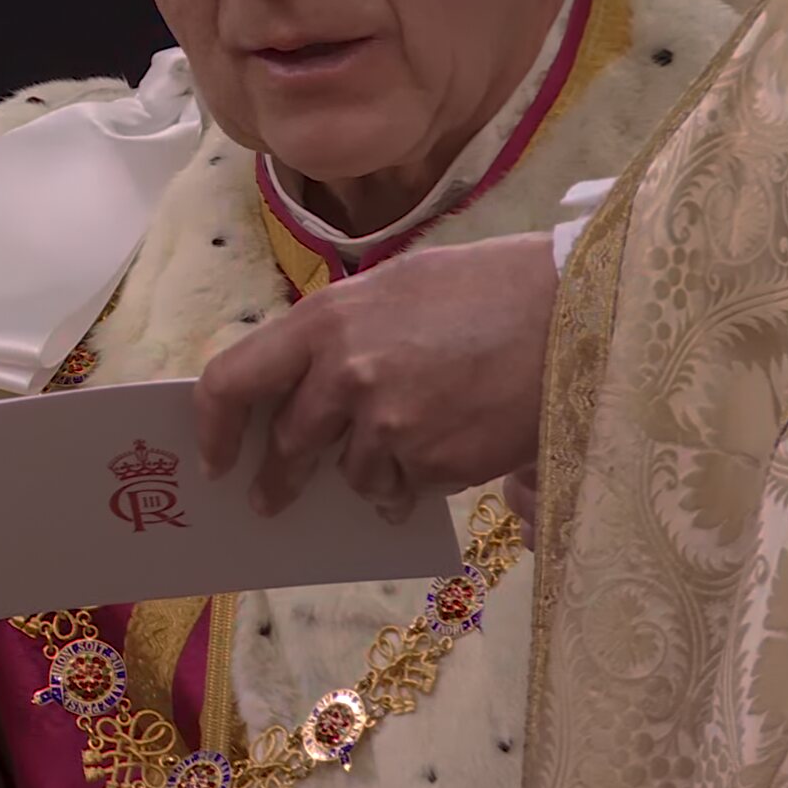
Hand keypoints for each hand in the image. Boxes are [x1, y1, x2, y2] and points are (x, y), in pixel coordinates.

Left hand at [194, 233, 558, 520]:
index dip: (213, 428)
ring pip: (354, 474)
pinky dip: (418, 483)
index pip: (231, 381)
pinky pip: (406, 489)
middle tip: (272, 500)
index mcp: (325, 321)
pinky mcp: (435, 462)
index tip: (213, 459)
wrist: (574, 311)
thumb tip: (301, 390)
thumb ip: (338, 336)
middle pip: (290, 444)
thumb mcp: (395, 287)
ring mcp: (390, 424)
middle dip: (279, 481)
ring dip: (370, 473)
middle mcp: (346, 374)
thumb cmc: (487, 290)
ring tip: (411, 443)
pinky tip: (451, 449)